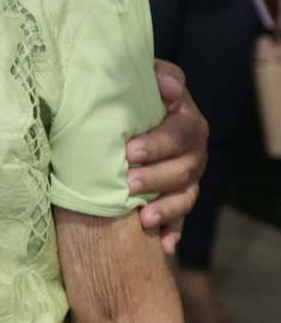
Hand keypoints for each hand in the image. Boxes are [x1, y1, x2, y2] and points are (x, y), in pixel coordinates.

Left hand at [128, 63, 204, 255]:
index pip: (180, 134)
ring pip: (185, 195)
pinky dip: (173, 231)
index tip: (130, 151)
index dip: (157, 144)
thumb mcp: (145, 76)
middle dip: (156, 178)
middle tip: (129, 184)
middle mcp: (193, 150)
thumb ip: (159, 76)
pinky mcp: (177, 196)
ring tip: (144, 218)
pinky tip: (164, 246)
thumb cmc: (136, 93)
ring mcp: (188, 176)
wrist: (130, 113)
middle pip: (183, 168)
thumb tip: (166, 85)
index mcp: (186, 121)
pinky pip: (180, 217)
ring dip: (166, 208)